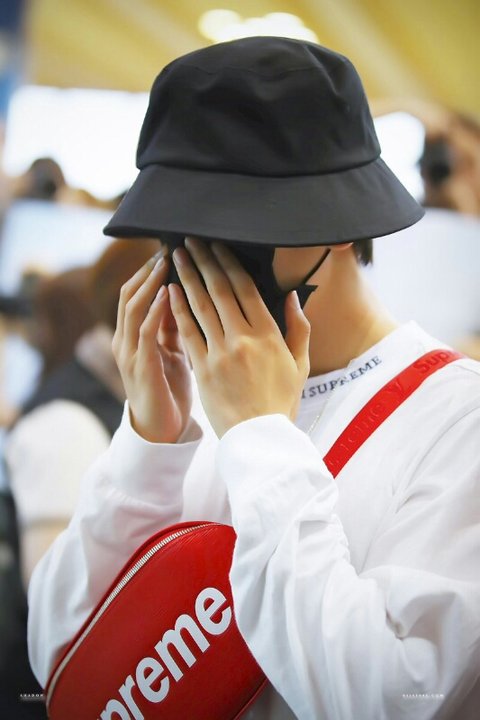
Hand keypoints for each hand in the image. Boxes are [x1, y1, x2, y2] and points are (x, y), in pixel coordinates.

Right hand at [112, 250, 191, 442]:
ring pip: (133, 307)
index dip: (151, 271)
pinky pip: (144, 331)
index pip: (137, 294)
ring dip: (150, 282)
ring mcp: (129, 353)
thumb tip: (185, 296)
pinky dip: (154, 310)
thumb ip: (173, 327)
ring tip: (166, 261)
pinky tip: (168, 293)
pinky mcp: (140, 367)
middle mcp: (125, 340)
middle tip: (169, 248)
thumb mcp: (174, 353)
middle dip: (148, 270)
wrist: (163, 432)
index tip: (172, 250)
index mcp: (134, 336)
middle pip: (131, 294)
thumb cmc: (170, 391)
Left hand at [168, 237, 309, 437]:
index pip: (246, 288)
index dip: (229, 262)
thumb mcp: (300, 364)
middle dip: (204, 261)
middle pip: (220, 290)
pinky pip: (188, 332)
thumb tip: (294, 296)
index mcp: (269, 334)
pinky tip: (170, 290)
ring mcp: (220, 353)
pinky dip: (178, 309)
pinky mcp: (202, 369)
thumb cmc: (281, 402)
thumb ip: (298, 328)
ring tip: (177, 256)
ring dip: (187, 278)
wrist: (260, 438)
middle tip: (191, 240)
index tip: (218, 245)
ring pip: (201, 306)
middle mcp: (243, 338)